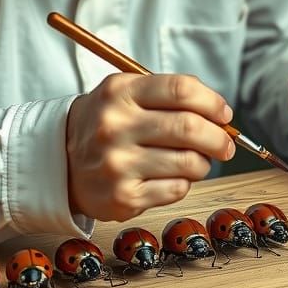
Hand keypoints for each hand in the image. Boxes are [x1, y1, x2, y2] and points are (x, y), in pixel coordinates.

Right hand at [65, 73, 235, 220]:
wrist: (62, 163)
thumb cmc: (106, 126)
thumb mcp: (125, 95)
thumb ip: (169, 96)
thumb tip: (220, 116)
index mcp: (119, 93)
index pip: (181, 90)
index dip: (212, 102)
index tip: (224, 114)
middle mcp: (114, 127)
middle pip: (189, 127)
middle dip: (218, 138)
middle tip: (225, 144)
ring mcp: (117, 164)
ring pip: (189, 162)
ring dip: (203, 163)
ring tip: (194, 161)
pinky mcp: (124, 196)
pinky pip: (177, 189)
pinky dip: (183, 183)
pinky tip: (169, 177)